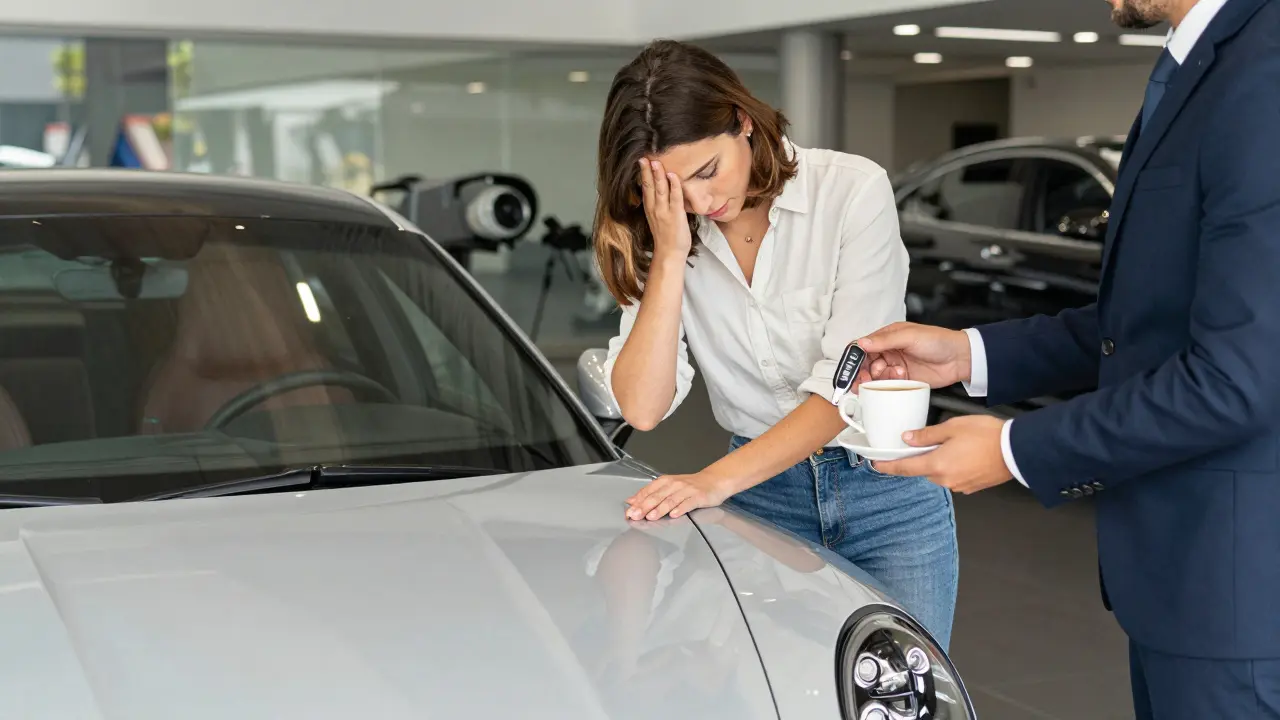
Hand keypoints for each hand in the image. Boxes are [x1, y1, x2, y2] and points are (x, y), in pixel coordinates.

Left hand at [625, 471, 733, 520]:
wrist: (714, 481)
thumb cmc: (690, 486)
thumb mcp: (669, 487)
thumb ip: (650, 494)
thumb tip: (631, 501)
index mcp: (665, 481)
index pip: (648, 491)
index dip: (638, 502)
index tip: (629, 511)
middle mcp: (675, 484)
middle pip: (657, 496)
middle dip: (645, 506)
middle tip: (635, 515)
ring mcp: (687, 490)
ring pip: (671, 500)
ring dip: (660, 509)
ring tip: (651, 516)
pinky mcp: (698, 496)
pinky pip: (688, 503)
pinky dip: (680, 509)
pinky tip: (674, 515)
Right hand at [639, 158, 692, 260]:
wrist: (670, 254)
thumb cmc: (667, 237)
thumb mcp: (658, 219)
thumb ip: (659, 205)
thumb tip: (662, 191)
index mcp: (650, 209)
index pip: (645, 188)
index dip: (642, 174)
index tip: (641, 161)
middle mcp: (655, 209)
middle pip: (649, 187)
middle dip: (647, 171)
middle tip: (645, 157)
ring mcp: (665, 212)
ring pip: (660, 190)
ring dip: (658, 175)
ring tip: (656, 162)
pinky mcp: (676, 216)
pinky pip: (675, 198)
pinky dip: (674, 186)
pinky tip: (672, 175)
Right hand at [856, 322, 972, 388]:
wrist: (961, 358)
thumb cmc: (939, 341)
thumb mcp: (910, 336)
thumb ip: (885, 340)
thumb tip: (862, 343)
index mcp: (887, 337)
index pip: (862, 347)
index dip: (854, 359)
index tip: (851, 369)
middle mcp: (888, 352)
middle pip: (865, 365)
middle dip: (863, 373)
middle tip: (866, 380)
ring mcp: (895, 367)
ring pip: (875, 377)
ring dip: (878, 379)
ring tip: (891, 375)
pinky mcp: (903, 381)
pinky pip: (887, 387)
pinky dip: (888, 386)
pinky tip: (899, 380)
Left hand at [873, 415, 1011, 493]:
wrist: (1017, 450)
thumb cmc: (986, 436)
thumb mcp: (952, 427)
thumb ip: (927, 435)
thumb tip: (908, 438)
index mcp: (936, 465)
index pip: (904, 468)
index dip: (887, 466)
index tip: (876, 464)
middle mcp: (945, 480)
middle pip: (923, 469)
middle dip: (920, 457)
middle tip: (926, 442)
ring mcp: (959, 485)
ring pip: (939, 473)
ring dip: (939, 461)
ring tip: (953, 444)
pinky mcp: (971, 486)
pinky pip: (954, 476)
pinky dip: (953, 466)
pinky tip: (964, 454)